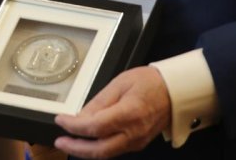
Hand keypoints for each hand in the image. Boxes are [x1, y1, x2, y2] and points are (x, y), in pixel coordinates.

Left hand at [53, 66, 170, 157]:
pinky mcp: (138, 144)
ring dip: (86, 150)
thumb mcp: (120, 83)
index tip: (61, 119)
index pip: (94, 127)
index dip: (74, 126)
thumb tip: (81, 116)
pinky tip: (88, 140)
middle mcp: (133, 133)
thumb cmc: (149, 82)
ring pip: (106, 154)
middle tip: (60, 141)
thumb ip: (99, 102)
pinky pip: (115, 150)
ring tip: (70, 141)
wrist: (175, 91)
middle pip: (99, 150)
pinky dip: (99, 148)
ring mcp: (137, 142)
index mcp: (129, 114)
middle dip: (76, 148)